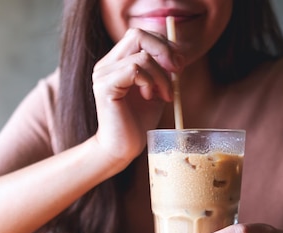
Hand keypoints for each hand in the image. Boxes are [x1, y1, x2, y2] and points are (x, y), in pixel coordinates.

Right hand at [92, 28, 182, 165]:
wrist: (122, 148)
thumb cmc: (137, 122)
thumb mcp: (155, 90)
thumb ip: (163, 71)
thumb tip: (179, 54)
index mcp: (116, 62)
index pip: (140, 35)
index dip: (163, 44)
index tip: (178, 65)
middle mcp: (106, 64)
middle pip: (137, 35)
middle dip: (164, 51)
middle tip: (177, 71)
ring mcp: (103, 74)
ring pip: (142, 56)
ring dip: (161, 76)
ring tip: (163, 95)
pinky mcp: (105, 87)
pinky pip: (135, 69)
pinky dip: (149, 81)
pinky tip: (149, 97)